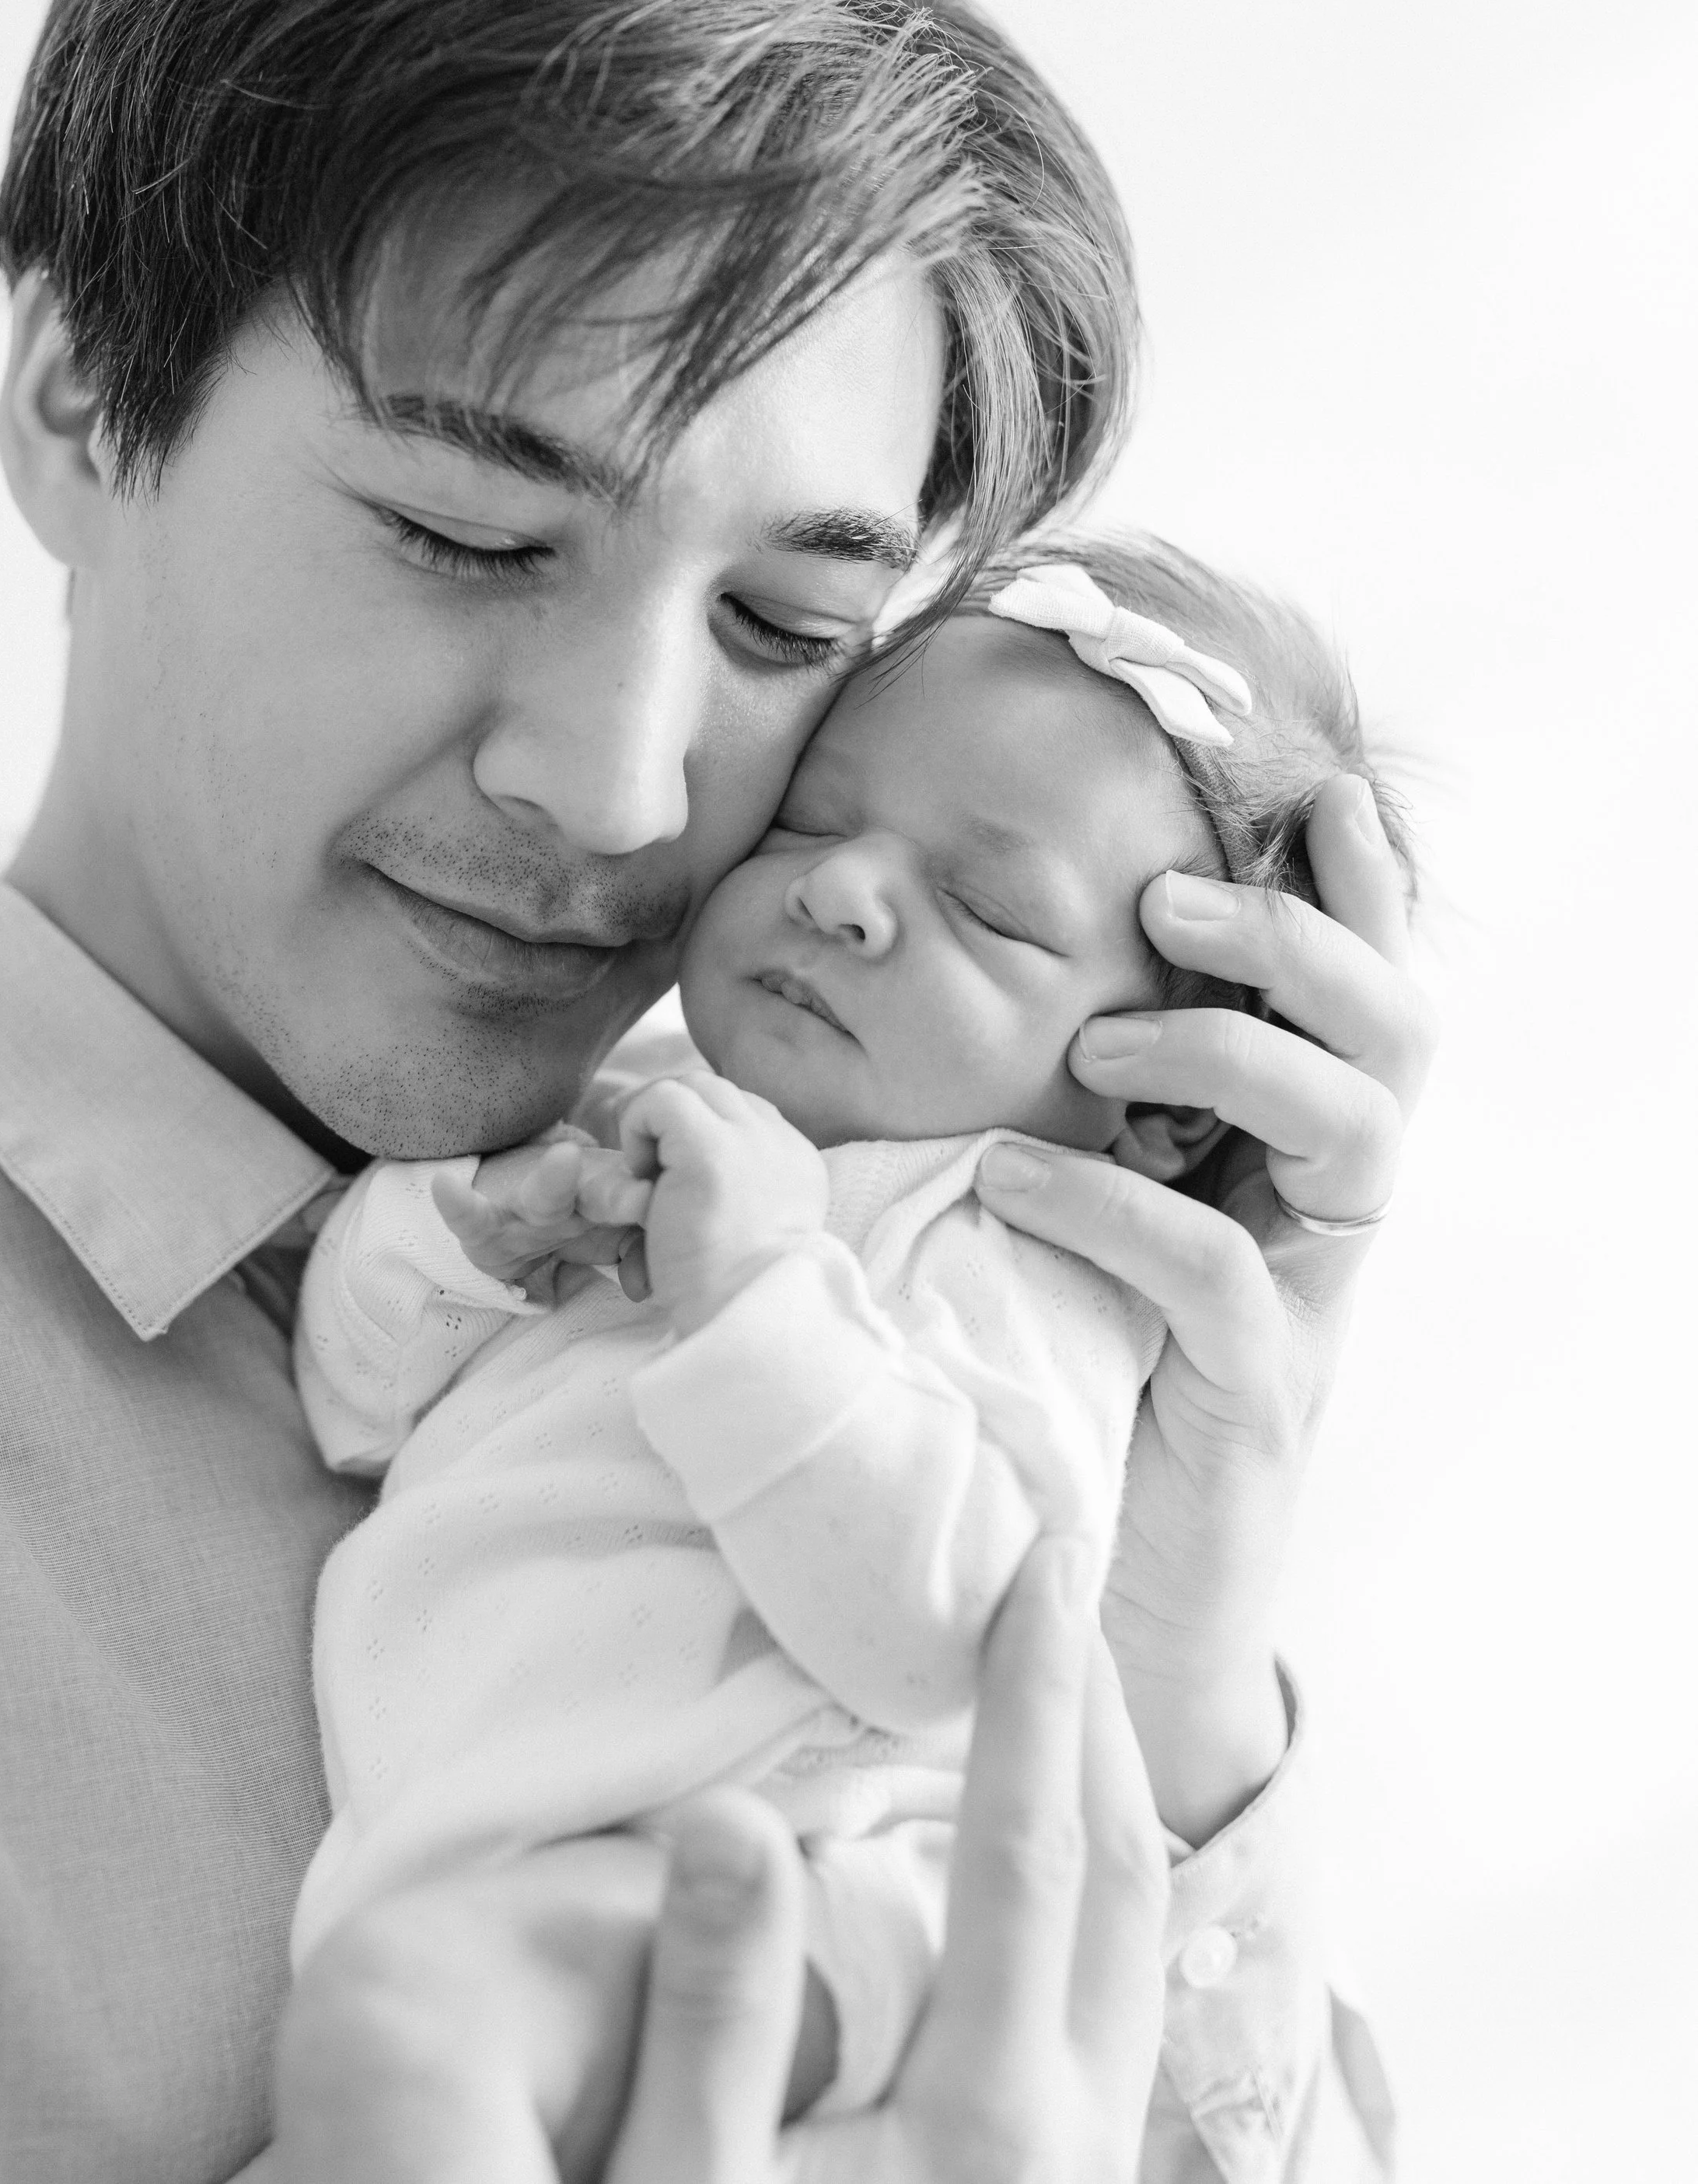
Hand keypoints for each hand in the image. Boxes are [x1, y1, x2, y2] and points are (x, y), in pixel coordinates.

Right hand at [269, 1541, 1168, 2183]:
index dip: (1034, 1691)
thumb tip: (738, 1818)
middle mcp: (1065, 2143)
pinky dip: (1091, 1883)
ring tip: (1059, 1685)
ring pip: (1137, 1942)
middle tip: (1061, 1578)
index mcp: (984, 2123)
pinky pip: (1112, 1997)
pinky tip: (1040, 1859)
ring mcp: (1078, 2176)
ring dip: (1109, 1793)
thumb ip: (714, 2009)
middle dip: (1098, 1713)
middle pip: (1119, 1880)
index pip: (1030, 1852)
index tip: (1037, 1562)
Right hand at [432, 1138, 648, 1307]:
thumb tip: (657, 1282)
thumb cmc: (569, 1216)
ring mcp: (527, 1205)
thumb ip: (639, 1251)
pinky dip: (457, 1205)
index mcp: (612, 1198)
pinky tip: (444, 1188)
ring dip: (554, 1179)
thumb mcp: (608, 1235)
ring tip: (564, 1158)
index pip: (647, 1201)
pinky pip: (470, 1216)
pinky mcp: (485, 1223)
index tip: (691, 1206)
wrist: (499, 1195)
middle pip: (604, 1190)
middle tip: (646, 1194)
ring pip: (544, 1194)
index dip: (667, 1206)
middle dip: (625, 1193)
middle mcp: (574, 1194)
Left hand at [616, 1075, 829, 1335]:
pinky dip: (639, 1125)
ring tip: (644, 1175)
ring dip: (656, 1122)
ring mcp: (750, 1140)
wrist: (744, 1325)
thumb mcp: (751, 1234)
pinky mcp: (712, 1149)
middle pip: (718, 1092)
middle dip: (674, 1120)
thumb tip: (687, 1177)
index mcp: (796, 1163)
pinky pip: (662, 1099)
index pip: (744, 1114)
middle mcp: (780, 1142)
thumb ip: (738, 1193)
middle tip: (647, 1167)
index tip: (672, 1176)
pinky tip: (638, 1174)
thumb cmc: (734, 1299)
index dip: (700, 1133)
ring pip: (693, 1085)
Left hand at [975, 772, 1437, 1842]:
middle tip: (1166, 904)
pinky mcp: (1256, 1395)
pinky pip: (1220, 1270)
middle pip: (1396, 1039)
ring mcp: (1308, 1304)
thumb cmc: (1076, 1377)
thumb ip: (1085, 1110)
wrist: (1096, 1607)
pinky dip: (1115, 1204)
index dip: (1364, 891)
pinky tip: (1014, 1174)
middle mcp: (1326, 1215)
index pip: (1367, 996)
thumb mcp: (1083, 1211)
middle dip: (1301, 940)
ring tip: (1097, 1047)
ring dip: (1231, 1053)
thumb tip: (1002, 980)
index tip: (1317, 790)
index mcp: (1297, 1153)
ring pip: (1354, 1134)